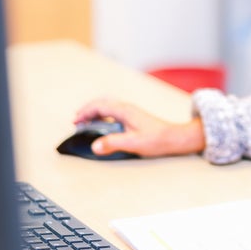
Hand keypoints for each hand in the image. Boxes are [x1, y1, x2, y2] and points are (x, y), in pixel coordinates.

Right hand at [72, 98, 205, 157]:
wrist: (175, 137)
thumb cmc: (157, 139)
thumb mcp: (133, 143)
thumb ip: (113, 143)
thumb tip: (95, 146)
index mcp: (124, 111)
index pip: (99, 106)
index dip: (85, 112)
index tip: (76, 120)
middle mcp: (126, 108)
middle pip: (102, 103)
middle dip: (87, 110)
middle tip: (77, 120)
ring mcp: (130, 112)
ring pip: (107, 107)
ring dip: (95, 112)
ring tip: (86, 122)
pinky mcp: (133, 117)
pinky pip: (113, 112)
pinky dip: (103, 116)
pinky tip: (102, 126)